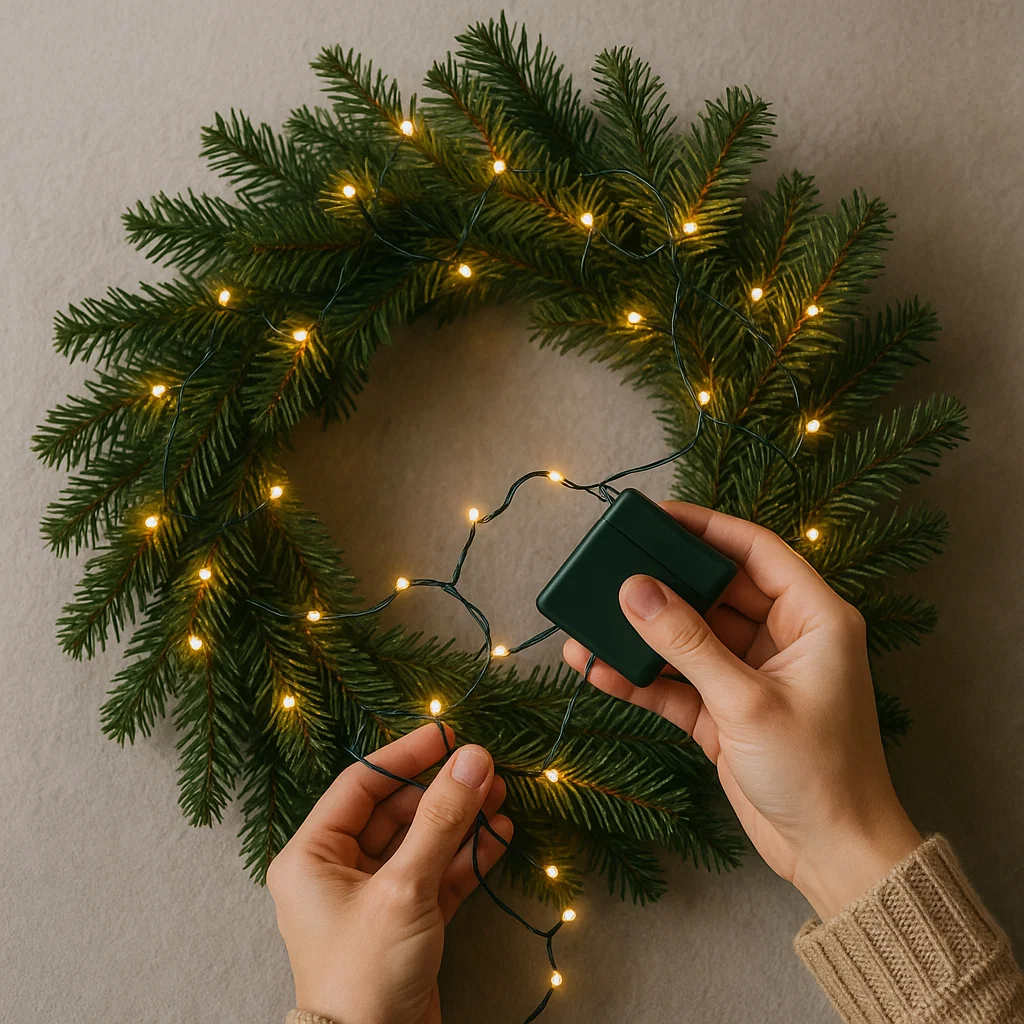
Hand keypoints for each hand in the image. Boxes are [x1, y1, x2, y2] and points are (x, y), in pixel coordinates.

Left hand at [267, 725, 512, 1023]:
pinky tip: (499, 835)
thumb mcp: (404, 887)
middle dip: (443, 791)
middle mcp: (338, 872)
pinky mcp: (406, 923)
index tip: (448, 734)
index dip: (406, 756)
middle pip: (396, 812)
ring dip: (461, 821)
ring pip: (422, 842)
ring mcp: (374, 898)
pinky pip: (438, 875)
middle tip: (486, 768)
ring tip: (501, 795)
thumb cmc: (365, 972)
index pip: (362, 785)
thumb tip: (473, 757)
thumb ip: (442, 819)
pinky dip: (467, 856)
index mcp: (312, 856)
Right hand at [563, 502, 920, 920]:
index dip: (706, 526)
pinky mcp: (724, 711)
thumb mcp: (746, 700)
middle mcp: (782, 638)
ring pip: (688, 637)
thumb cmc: (817, 772)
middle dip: (663, 582)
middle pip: (714, 590)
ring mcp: (750, 675)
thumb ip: (687, 642)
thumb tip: (635, 590)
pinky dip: (641, 676)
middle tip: (612, 566)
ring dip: (642, 634)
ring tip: (590, 621)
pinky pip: (676, 680)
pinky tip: (599, 669)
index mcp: (813, 619)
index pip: (755, 550)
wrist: (831, 856)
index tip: (656, 516)